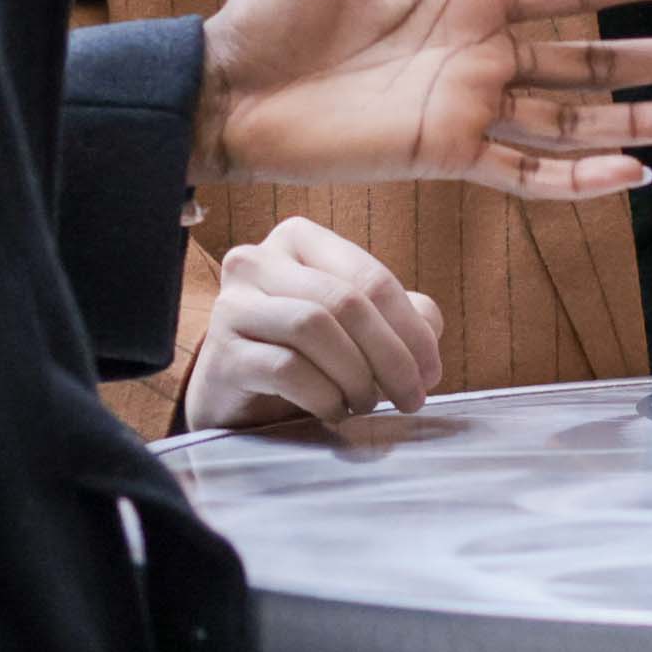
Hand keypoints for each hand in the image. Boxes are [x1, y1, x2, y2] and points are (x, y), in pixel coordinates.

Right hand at [182, 218, 448, 433]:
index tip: (431, 373)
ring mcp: (233, 305)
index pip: (369, 276)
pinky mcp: (221, 354)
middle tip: (411, 398)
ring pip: (313, 327)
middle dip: (391, 356)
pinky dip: (323, 395)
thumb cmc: (305, 354)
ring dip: (355, 375)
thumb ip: (402, 315)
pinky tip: (334, 410)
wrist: (239, 398)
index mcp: (298, 240)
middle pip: (344, 302)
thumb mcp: (357, 327)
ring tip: (366, 404)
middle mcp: (257, 261)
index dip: (410, 328)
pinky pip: (285, 368)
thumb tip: (429, 325)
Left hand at [192, 0, 651, 198]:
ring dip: (640, 124)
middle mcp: (481, 55)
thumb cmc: (268, 10)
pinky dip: (579, 179)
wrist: (222, 87)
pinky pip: (526, 171)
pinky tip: (631, 177)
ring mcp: (468, 108)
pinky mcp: (444, 153)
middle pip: (596, 59)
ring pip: (576, 119)